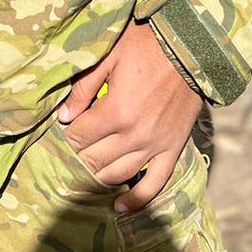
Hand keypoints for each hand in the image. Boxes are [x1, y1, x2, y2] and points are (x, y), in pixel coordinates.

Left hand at [57, 19, 202, 211]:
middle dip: (76, 155)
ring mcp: (155, 146)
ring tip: (84, 170)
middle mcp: (134, 135)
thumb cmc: (146, 45)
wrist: (191, 49)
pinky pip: (154, 184)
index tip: (60, 131)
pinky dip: (135, 200)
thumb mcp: (109, 56)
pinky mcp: (172, 149)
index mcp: (116, 110)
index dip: (65, 135)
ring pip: (116, 174)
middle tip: (67, 151)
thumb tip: (62, 117)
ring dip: (96, 176)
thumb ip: (83, 88)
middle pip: (93, 159)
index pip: (78, 136)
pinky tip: (118, 207)